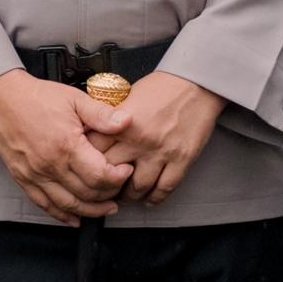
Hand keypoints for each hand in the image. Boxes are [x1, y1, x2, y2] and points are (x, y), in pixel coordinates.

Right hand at [0, 70, 130, 223]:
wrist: (1, 99)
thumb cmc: (36, 98)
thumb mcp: (74, 99)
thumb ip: (101, 114)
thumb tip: (127, 122)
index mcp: (66, 146)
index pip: (100, 175)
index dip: (118, 178)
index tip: (125, 170)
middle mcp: (50, 165)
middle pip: (87, 194)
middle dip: (109, 195)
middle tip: (119, 187)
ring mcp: (35, 175)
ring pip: (68, 205)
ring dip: (91, 210)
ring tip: (106, 208)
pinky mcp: (23, 179)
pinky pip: (44, 205)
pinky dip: (62, 215)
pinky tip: (74, 217)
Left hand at [76, 69, 223, 207]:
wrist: (196, 83)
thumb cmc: (163, 87)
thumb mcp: (128, 98)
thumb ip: (110, 120)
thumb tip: (93, 135)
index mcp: (121, 123)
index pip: (94, 152)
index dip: (87, 163)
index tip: (86, 169)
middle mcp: (139, 140)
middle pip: (111, 174)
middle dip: (104, 184)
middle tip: (102, 187)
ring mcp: (160, 152)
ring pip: (137, 187)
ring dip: (129, 196)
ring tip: (125, 195)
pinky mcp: (181, 160)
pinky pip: (164, 188)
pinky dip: (154, 198)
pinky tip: (149, 198)